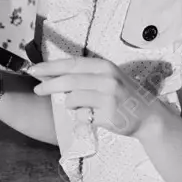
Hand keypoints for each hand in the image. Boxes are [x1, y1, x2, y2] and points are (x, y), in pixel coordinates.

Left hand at [29, 57, 164, 137]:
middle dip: (49, 85)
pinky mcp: (108, 114)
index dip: (50, 67)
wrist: (148, 116)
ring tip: (80, 107)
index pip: (71, 63)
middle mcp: (107, 78)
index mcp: (104, 66)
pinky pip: (83, 116)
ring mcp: (108, 96)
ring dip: (70, 105)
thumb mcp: (107, 78)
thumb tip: (51, 76)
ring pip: (73, 99)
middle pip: (69, 80)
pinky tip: (94, 117)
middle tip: (37, 90)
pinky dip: (83, 118)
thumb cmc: (122, 96)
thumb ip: (83, 76)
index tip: (33, 70)